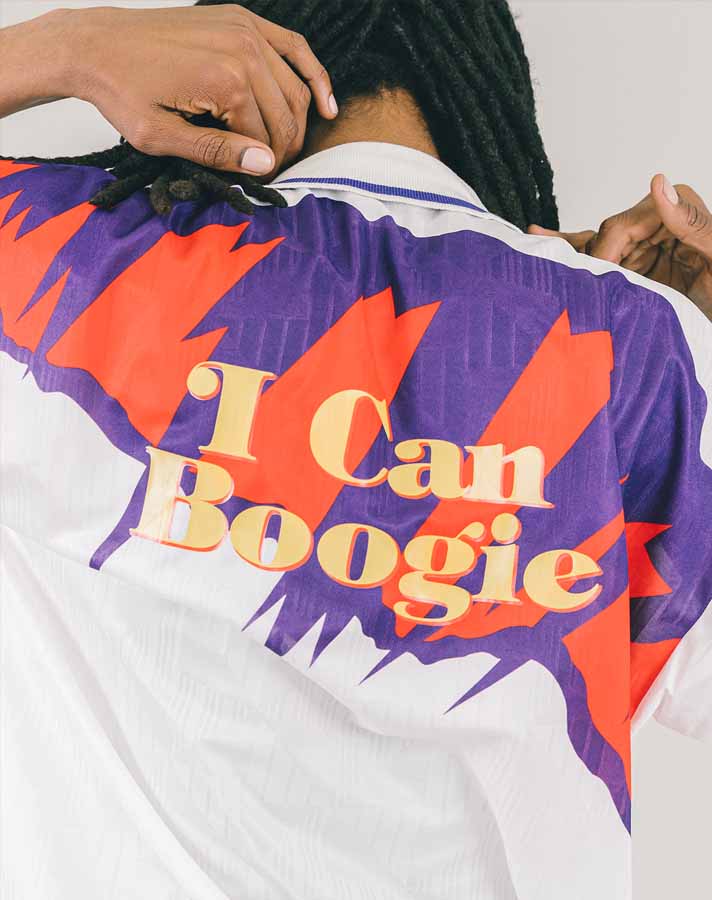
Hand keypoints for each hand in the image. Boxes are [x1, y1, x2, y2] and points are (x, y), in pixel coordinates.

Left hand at [0, 5, 336, 176]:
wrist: (95, 45)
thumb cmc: (122, 92)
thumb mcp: (162, 138)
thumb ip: (217, 152)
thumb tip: (266, 165)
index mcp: (227, 80)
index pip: (269, 138)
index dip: (265, 169)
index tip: (254, 184)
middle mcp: (244, 50)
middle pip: (288, 115)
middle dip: (283, 149)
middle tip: (268, 172)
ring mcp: (245, 29)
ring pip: (295, 88)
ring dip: (298, 123)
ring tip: (288, 149)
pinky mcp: (242, 19)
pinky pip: (294, 48)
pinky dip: (313, 74)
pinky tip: (326, 104)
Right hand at [529, 175, 711, 319]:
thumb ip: (690, 221)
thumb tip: (658, 184)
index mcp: (677, 210)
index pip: (623, 226)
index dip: (603, 252)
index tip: (593, 278)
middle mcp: (659, 222)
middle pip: (606, 236)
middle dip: (584, 257)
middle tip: (561, 277)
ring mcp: (648, 245)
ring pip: (599, 247)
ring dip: (571, 254)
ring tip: (534, 245)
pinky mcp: (642, 266)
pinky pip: (606, 259)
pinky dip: (579, 255)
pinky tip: (546, 242)